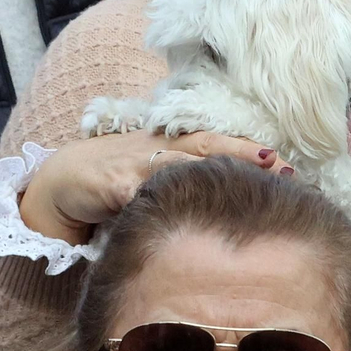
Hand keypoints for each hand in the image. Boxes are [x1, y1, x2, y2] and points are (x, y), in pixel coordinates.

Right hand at [19, 130, 284, 244]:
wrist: (62, 180)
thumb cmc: (115, 176)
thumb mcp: (154, 174)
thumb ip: (187, 178)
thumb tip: (235, 197)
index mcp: (172, 145)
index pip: (219, 143)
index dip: (252, 150)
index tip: (288, 163)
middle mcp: (158, 148)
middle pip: (208, 146)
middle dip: (245, 155)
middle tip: (281, 166)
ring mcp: (136, 164)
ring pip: (179, 163)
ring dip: (212, 169)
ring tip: (242, 179)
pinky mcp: (113, 183)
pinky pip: (140, 192)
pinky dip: (158, 196)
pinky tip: (179, 207)